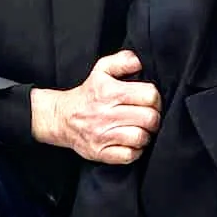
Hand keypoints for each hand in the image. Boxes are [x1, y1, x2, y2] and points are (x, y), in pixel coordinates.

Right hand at [31, 51, 160, 163]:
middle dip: (153, 118)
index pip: (149, 96)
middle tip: (147, 117)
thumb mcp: (101, 70)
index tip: (150, 101)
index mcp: (109, 92)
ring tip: (139, 129)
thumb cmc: (87, 94)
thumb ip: (123, 61)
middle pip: (149, 118)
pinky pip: (130, 156)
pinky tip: (130, 143)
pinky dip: (135, 150)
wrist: (61, 118)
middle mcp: (106, 114)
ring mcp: (102, 136)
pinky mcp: (100, 152)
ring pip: (141, 138)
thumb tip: (140, 63)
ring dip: (145, 135)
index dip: (155, 98)